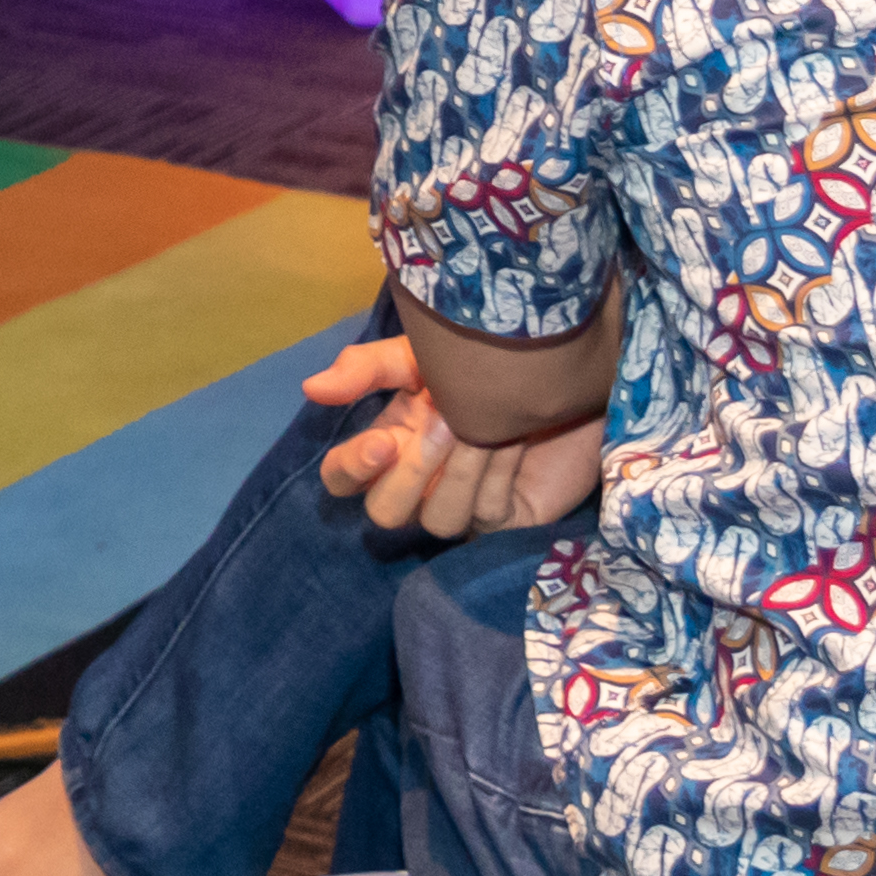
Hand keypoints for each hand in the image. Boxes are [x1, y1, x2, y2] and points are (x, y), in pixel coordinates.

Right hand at [301, 331, 605, 540]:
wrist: (564, 369)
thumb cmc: (489, 361)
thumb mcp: (420, 355)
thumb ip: (367, 369)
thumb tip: (311, 388)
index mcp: (390, 443)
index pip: (343, 478)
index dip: (353, 469)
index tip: (385, 439)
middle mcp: (420, 483)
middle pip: (383, 513)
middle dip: (411, 472)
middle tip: (444, 422)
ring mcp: (464, 507)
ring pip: (437, 520)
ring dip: (460, 469)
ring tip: (486, 426)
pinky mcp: (508, 520)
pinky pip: (487, 513)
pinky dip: (498, 471)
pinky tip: (517, 437)